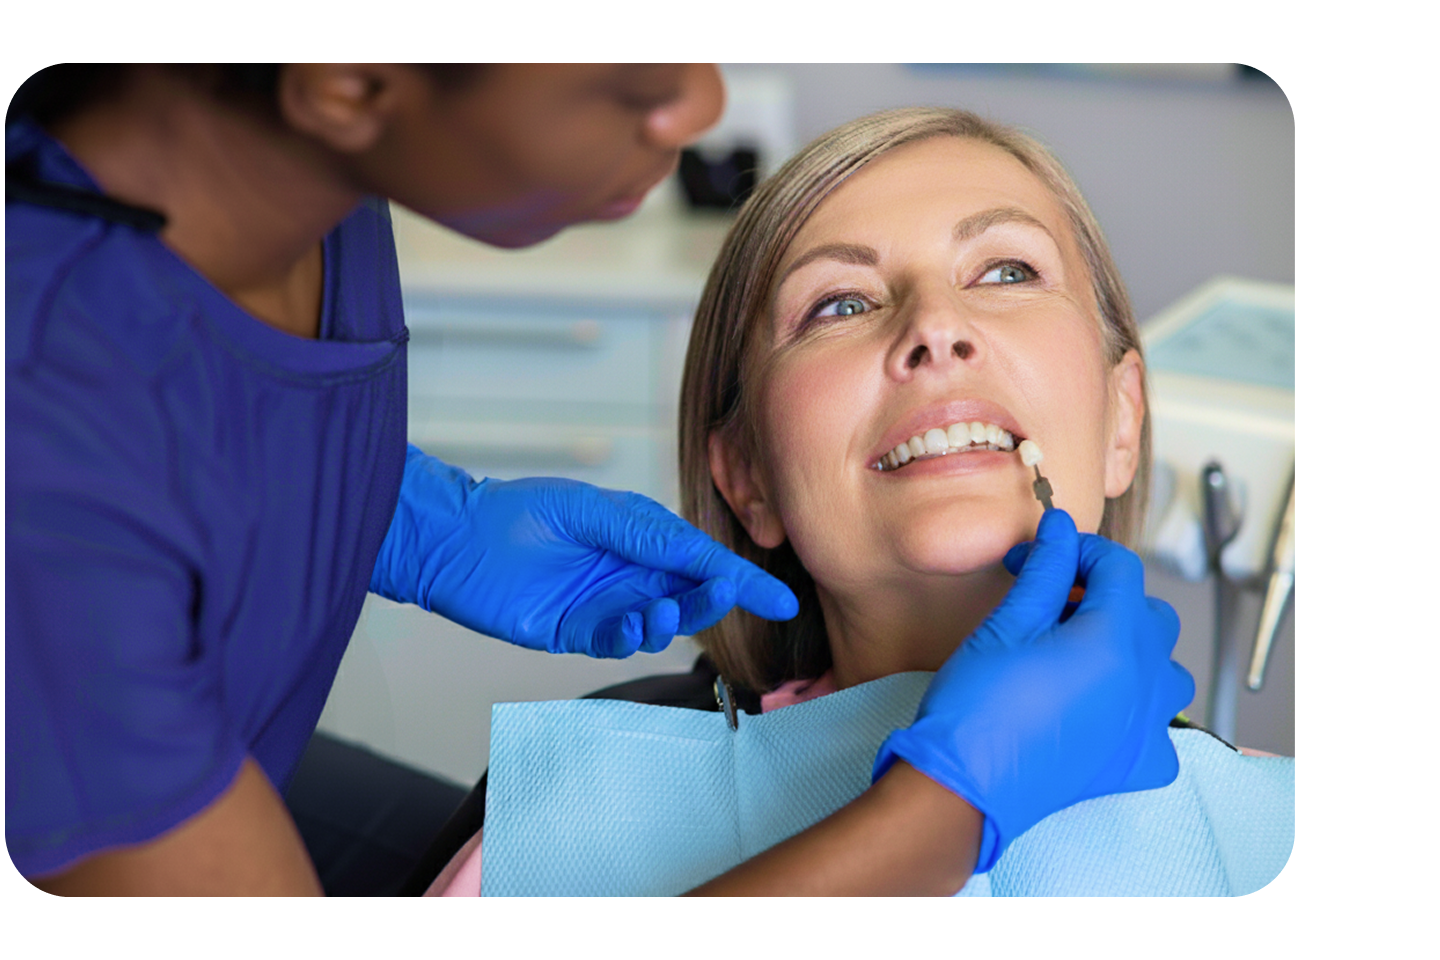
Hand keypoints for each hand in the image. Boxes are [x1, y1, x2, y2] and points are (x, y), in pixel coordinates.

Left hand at [369, 446, 798, 657]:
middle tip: (722, 594)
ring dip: (671, 621)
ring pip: (661, 623)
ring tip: (658, 611)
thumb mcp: (593, 512)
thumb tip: (701, 557)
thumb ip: (648, 536)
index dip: (744, 582)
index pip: (702, 561)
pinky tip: (630, 624)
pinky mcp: (578, 632)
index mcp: (640, 537)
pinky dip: (633, 637)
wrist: (457, 540)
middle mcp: (630, 573)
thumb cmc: (520, 513)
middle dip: (711, 599)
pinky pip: (620, 642)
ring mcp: (606, 604)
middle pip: (690, 595)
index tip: (782, 601)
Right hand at [873, 509, 1194, 872]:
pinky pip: (1160, 727)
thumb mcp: (1008, 623)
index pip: (1119, 568)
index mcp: (1115, 640)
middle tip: (1052, 603)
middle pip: (1149, 614)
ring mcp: (1146, 727)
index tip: (1043, 555)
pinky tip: (1098, 707)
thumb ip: (1047, 571)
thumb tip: (1061, 528)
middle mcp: (1145, 682)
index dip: (1079, 551)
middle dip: (1106, 598)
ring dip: (1132, 651)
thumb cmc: (977, 704)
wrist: (962, 786)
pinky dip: (1138, 710)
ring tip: (1080, 654)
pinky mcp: (1133, 764)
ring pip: (1166, 669)